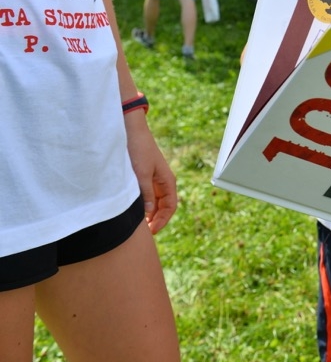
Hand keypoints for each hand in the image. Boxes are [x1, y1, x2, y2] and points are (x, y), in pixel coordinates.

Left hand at [124, 112, 177, 233]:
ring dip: (148, 213)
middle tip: (144, 232)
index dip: (163, 220)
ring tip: (138, 225)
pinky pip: (145, 195)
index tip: (152, 231)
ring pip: (153, 202)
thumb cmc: (138, 149)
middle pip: (162, 206)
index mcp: (167, 180)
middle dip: (156, 220)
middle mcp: (161, 181)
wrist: (129, 129)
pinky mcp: (142, 177)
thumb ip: (145, 193)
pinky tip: (132, 211)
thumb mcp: (141, 173)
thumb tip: (148, 212)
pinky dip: (141, 205)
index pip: (170, 206)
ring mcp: (152, 179)